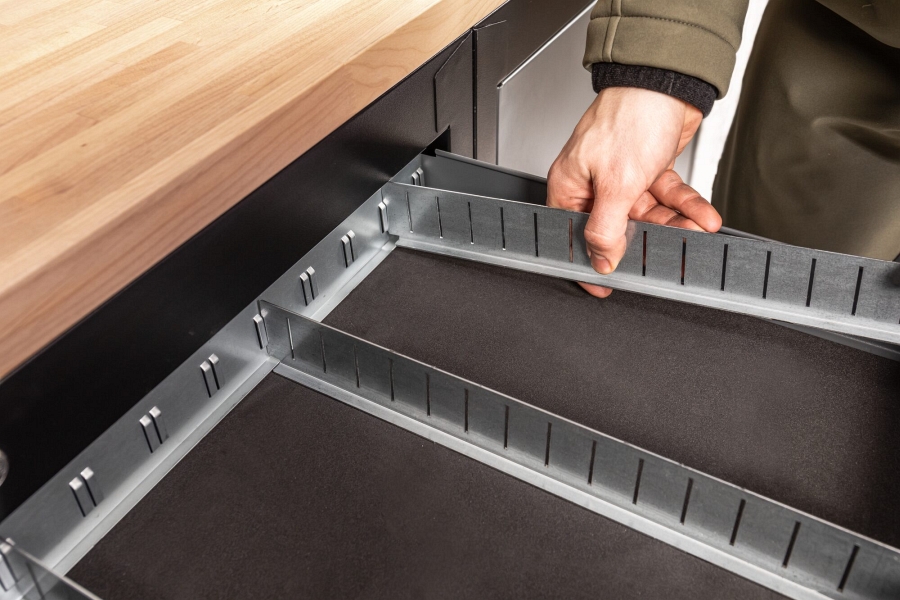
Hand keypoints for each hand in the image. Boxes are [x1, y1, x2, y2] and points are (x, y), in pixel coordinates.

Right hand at [547, 87, 720, 297]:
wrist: (667, 81)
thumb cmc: (630, 117)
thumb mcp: (616, 184)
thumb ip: (606, 229)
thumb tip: (601, 260)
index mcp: (571, 186)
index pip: (575, 234)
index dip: (591, 258)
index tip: (608, 281)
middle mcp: (595, 183)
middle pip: (617, 228)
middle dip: (648, 241)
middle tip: (666, 256)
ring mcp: (623, 176)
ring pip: (648, 215)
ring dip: (675, 224)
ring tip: (695, 231)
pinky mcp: (648, 168)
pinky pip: (667, 197)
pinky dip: (686, 206)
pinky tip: (702, 217)